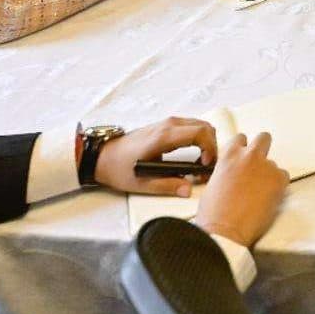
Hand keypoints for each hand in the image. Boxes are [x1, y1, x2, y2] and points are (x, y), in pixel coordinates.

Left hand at [93, 118, 219, 197]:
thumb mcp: (142, 183)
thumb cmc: (119, 168)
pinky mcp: (166, 126)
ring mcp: (167, 123)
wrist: (102, 156)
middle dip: (212, 146)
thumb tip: (188, 190)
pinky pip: (191, 127)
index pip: (200, 133)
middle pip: (205, 127)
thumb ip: (167, 186)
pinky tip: (192, 154)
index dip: (210, 148)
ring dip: (206, 142)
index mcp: (164, 137)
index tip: (205, 165)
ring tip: (200, 162)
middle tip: (206, 166)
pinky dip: (199, 139)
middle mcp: (168, 125)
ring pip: (200, 125)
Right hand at [193, 132, 289, 247]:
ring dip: (269, 176)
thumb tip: (233, 175)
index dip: (243, 149)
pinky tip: (268, 199)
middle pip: (263, 138)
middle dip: (263, 149)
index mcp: (229, 155)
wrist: (225, 230)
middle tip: (260, 166)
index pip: (241, 139)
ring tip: (260, 195)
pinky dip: (279, 187)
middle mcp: (249, 156)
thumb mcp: (213, 184)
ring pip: (274, 165)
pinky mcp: (279, 179)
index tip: (244, 158)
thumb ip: (226, 172)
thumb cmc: (214, 214)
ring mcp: (266, 166)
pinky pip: (284, 177)